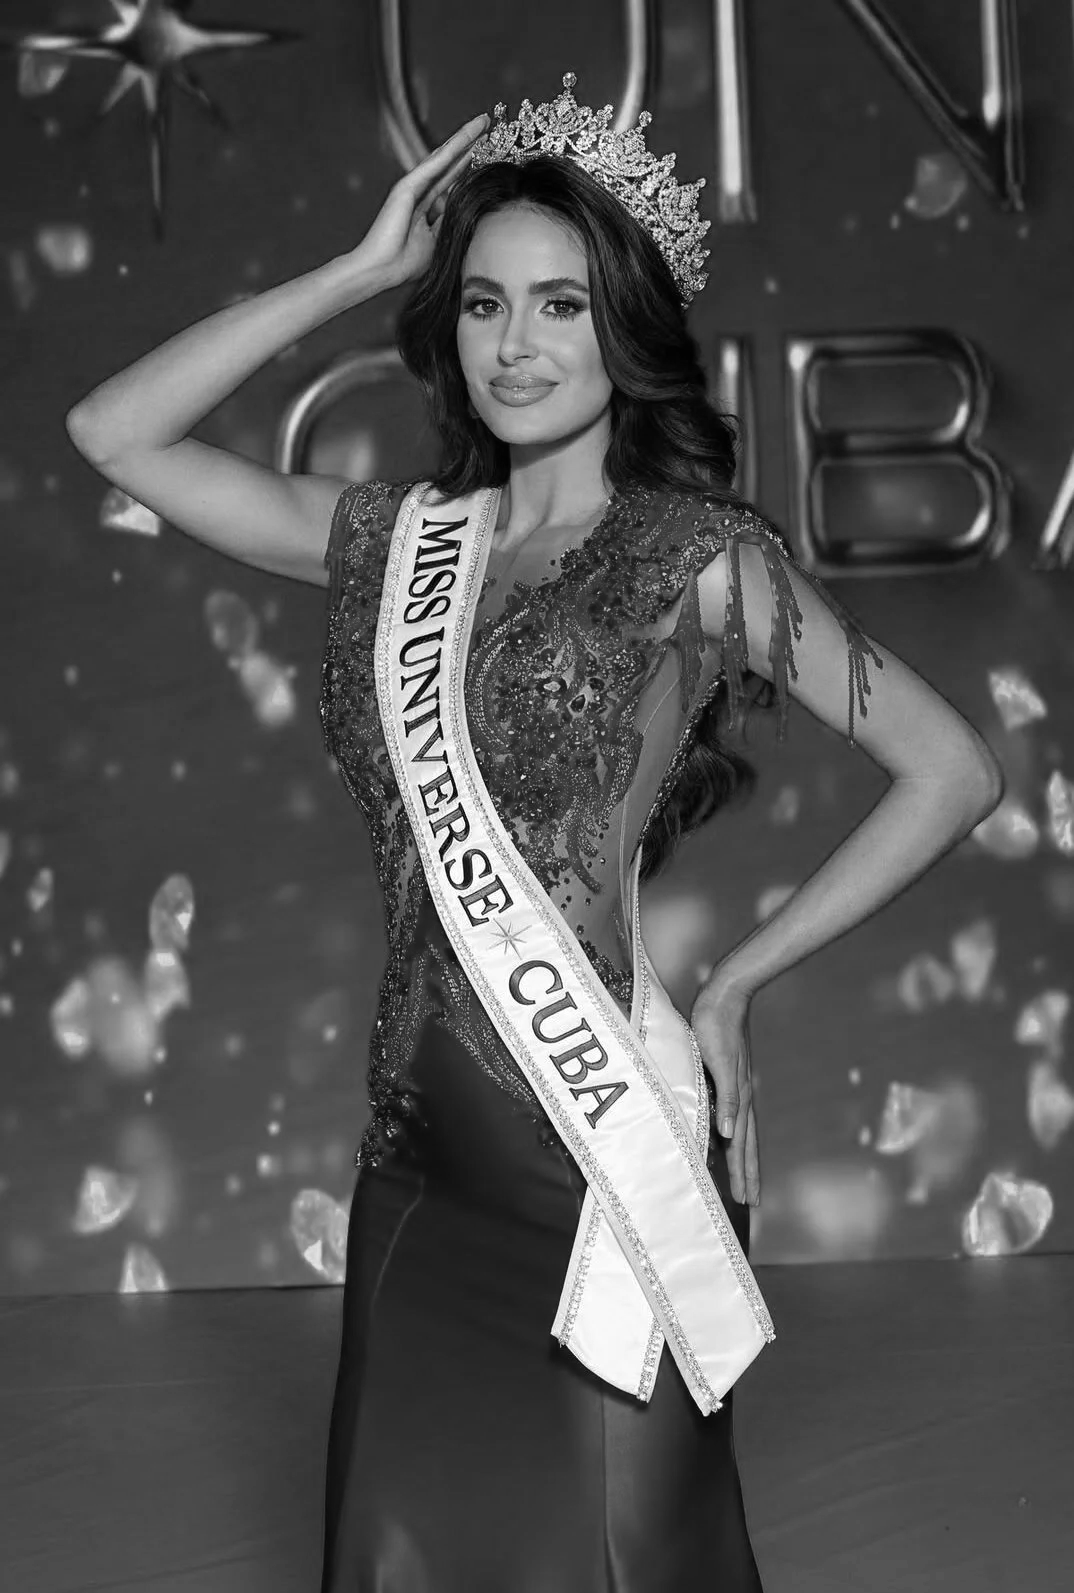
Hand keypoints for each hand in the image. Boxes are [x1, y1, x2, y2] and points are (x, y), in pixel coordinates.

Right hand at [351, 112, 490, 289]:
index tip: (487, 150)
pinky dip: (452, 148)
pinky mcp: (407, 186)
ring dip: (463, 138)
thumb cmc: (404, 263)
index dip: (468, 164)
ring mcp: (411, 186)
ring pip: (443, 156)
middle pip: (449, 162)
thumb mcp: (438, 242)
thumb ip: (450, 223)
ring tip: (483, 122)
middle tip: (488, 124)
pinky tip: (467, 135)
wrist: (380, 270)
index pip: (450, 179)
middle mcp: (418, 191)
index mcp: (425, 206)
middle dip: (469, 143)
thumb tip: (468, 211)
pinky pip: (435, 163)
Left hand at [689, 983, 760, 1206]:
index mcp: (739, 1097)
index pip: (742, 1145)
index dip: (744, 1172)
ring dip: (742, 1157)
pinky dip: (732, 1133)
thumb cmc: (716, 1026)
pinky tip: (727, 1137)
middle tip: (751, 1202)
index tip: (749, 1200)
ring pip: (741, 1131)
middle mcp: (741, 1096)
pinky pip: (732, 1114)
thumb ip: (726, 1098)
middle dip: (747, 1173)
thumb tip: (730, 1135)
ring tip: (745, 1178)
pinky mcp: (729, 1076)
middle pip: (745, 1144)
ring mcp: (737, 1086)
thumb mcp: (718, 1063)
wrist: (724, 996)